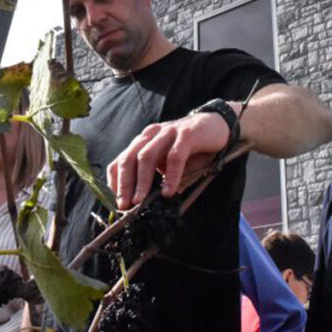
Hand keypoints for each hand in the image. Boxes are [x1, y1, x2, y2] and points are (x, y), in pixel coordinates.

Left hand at [107, 111, 229, 209]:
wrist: (216, 126)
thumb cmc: (190, 149)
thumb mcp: (168, 164)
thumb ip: (158, 178)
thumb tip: (146, 204)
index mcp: (143, 142)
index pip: (121, 160)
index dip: (115, 182)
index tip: (116, 202)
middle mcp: (151, 135)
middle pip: (129, 158)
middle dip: (124, 184)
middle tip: (125, 205)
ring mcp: (167, 133)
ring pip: (147, 156)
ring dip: (141, 181)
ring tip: (140, 201)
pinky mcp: (186, 135)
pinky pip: (175, 157)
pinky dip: (170, 176)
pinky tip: (169, 192)